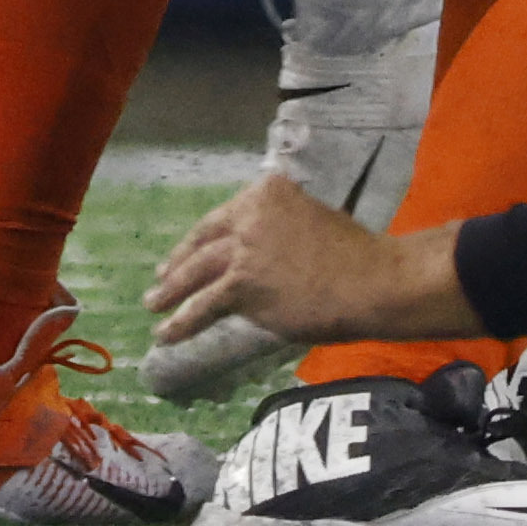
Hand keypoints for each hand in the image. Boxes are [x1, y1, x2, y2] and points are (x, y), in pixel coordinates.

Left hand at [148, 170, 454, 358]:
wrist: (374, 281)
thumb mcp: (311, 220)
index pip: (224, 216)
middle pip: (204, 240)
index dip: (203, 237)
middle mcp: (250, 213)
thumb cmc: (355, 256)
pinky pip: (204, 305)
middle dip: (178, 262)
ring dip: (170, 291)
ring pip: (197, 272)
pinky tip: (167, 334)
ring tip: (152, 305)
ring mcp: (244, 248)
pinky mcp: (243, 285)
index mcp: (267, 191)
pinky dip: (182, 322)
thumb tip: (261, 253)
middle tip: (161, 278)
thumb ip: (280, 228)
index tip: (189, 250)